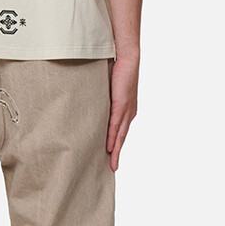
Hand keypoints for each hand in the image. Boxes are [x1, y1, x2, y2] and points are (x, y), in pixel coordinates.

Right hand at [106, 55, 139, 170]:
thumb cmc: (119, 68)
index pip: (122, 131)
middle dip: (118, 153)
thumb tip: (94, 102)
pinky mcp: (122, 104)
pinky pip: (116, 125)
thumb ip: (105, 97)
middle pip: (123, 137)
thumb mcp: (110, 87)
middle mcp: (130, 112)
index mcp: (129, 109)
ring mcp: (127, 109)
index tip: (113, 156)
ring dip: (116, 150)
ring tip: (111, 164)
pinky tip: (109, 147)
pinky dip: (112, 137)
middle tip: (113, 168)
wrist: (128, 57)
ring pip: (120, 135)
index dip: (118, 144)